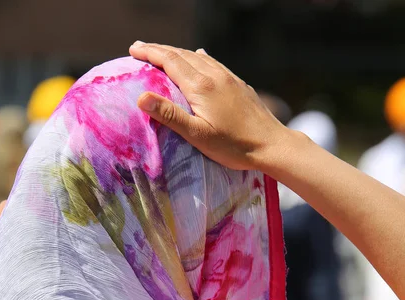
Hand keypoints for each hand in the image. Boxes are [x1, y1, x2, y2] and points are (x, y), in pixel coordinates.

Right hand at [129, 42, 292, 171]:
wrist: (272, 144)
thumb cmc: (233, 146)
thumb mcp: (198, 135)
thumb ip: (170, 115)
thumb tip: (141, 96)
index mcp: (201, 86)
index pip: (170, 61)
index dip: (150, 53)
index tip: (133, 49)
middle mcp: (215, 75)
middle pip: (182, 54)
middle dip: (159, 50)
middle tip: (140, 48)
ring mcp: (229, 78)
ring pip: (198, 57)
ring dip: (178, 52)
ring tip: (163, 53)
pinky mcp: (239, 84)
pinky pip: (214, 62)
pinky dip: (199, 57)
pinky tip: (200, 55)